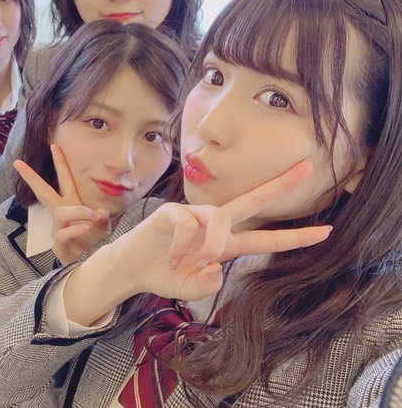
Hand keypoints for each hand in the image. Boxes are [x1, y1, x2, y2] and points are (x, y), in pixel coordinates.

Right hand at [14, 144, 110, 264]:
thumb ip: (103, 218)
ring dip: (78, 211)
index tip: (54, 145)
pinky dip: (75, 229)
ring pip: (60, 212)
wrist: (88, 262)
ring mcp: (57, 228)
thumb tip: (100, 211)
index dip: (60, 162)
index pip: (64, 179)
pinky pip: (63, 232)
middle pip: (43, 191)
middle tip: (18, 163)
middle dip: (31, 177)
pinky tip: (85, 228)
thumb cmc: (93, 241)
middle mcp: (61, 212)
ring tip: (94, 216)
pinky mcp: (58, 243)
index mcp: (71, 203)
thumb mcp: (103, 227)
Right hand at [63, 160, 332, 324]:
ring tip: (192, 263)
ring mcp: (194, 216)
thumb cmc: (164, 274)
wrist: (131, 268)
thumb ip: (209, 284)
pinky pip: (188, 226)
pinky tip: (172, 257)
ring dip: (210, 246)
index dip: (295, 237)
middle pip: (251, 201)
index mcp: (225, 244)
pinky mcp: (173, 212)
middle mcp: (214, 225)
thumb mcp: (192, 289)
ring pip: (220, 221)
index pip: (265, 238)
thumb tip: (215, 265)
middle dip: (279, 186)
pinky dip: (183, 247)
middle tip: (308, 168)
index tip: (326, 232)